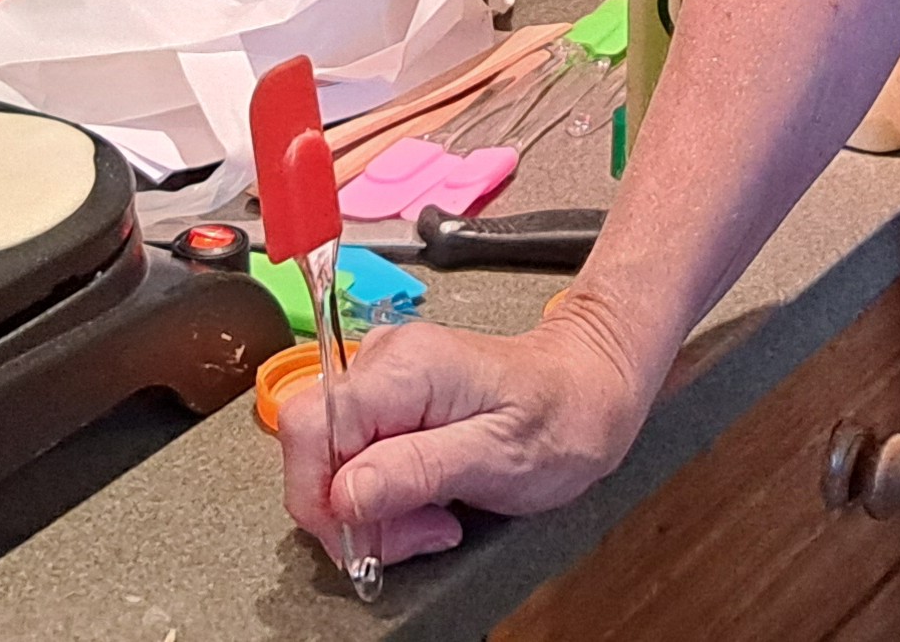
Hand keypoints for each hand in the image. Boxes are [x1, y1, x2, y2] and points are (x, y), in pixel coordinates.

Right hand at [274, 293, 656, 568]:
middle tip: (418, 532)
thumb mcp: (497, 457)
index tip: (373, 537)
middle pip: (314, 449)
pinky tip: (430, 501)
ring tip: (436, 516)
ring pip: (332, 461)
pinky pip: (356, 459)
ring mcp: (384, 379)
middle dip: (353, 510)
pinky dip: (384, 495)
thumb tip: (344, 494)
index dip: (324, 496)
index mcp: (404, 366)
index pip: (308, 428)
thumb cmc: (561, 418)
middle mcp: (383, 362)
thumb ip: (416, 472)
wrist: (591, 388)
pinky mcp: (390, 402)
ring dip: (373, 509)